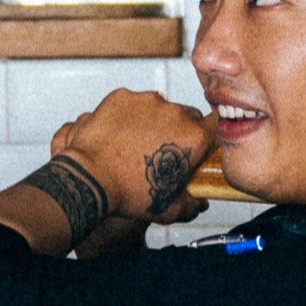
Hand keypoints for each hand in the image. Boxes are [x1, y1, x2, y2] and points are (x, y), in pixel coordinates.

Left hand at [49, 91, 216, 228]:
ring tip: (135, 143)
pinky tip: (118, 134)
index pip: (216, 125)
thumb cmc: (126, 193)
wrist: (89, 179)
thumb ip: (192, 204)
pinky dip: (126, 114)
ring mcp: (147, 101)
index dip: (208, 135)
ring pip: (158, 107)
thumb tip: (198, 202)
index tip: (200, 144)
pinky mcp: (122, 96)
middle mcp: (174, 113)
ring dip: (152, 121)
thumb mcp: (169, 209)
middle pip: (186, 116)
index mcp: (194, 137)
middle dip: (178, 130)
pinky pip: (131, 102)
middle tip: (161, 150)